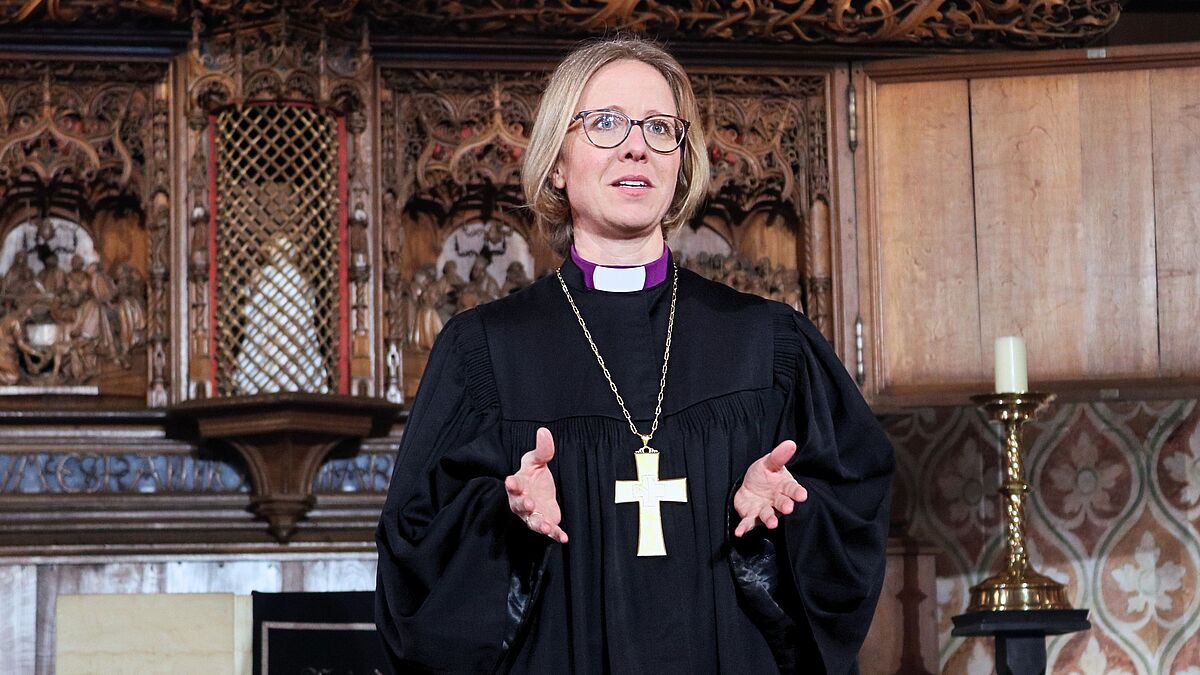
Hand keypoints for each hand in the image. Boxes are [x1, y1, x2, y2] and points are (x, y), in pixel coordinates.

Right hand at [505, 427, 567, 543]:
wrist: (541, 491)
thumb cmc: (534, 476)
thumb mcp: (537, 460)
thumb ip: (542, 449)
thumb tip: (544, 431)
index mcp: (519, 485)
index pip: (513, 484)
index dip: (512, 484)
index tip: (510, 481)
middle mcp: (522, 502)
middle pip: (519, 505)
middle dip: (524, 505)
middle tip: (529, 503)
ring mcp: (533, 514)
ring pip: (532, 522)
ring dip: (538, 524)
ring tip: (544, 527)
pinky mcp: (545, 522)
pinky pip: (550, 530)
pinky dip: (556, 534)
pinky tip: (564, 537)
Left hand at [733, 440, 807, 537]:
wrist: (750, 486)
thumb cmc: (764, 475)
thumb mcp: (769, 463)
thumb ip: (779, 456)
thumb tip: (790, 443)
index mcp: (784, 487)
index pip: (793, 489)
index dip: (797, 493)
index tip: (802, 495)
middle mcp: (777, 501)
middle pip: (782, 504)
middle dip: (785, 506)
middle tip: (788, 508)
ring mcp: (765, 510)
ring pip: (768, 515)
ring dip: (770, 519)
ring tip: (772, 523)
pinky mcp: (752, 517)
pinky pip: (749, 523)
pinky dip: (744, 528)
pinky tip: (739, 532)